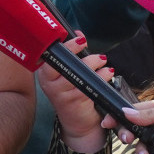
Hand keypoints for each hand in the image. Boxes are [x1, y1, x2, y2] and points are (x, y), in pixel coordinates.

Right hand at [38, 33, 112, 153]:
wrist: (77, 120)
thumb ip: (72, 53)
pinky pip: (88, 86)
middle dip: (81, 55)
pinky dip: (101, 78)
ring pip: (78, 74)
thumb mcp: (69, 70)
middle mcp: (49, 83)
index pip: (51, 55)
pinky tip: (108, 74)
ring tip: (104, 62)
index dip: (66, 46)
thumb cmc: (72, 90)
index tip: (80, 39)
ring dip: (94, 66)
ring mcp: (60, 93)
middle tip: (96, 52)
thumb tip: (78, 33)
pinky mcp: (73, 102)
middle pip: (63, 64)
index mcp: (45, 72)